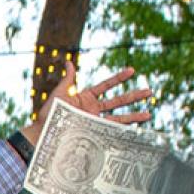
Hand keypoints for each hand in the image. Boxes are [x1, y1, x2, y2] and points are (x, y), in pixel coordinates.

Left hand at [22, 61, 152, 143]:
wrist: (44, 130)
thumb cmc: (49, 112)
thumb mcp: (60, 92)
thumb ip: (68, 78)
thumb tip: (69, 62)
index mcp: (86, 97)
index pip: (106, 85)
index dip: (119, 78)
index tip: (132, 71)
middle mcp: (93, 109)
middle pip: (118, 101)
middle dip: (134, 96)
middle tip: (150, 91)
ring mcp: (94, 121)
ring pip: (118, 117)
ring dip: (134, 115)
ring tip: (148, 115)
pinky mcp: (93, 131)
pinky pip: (110, 130)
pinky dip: (122, 130)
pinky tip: (135, 130)